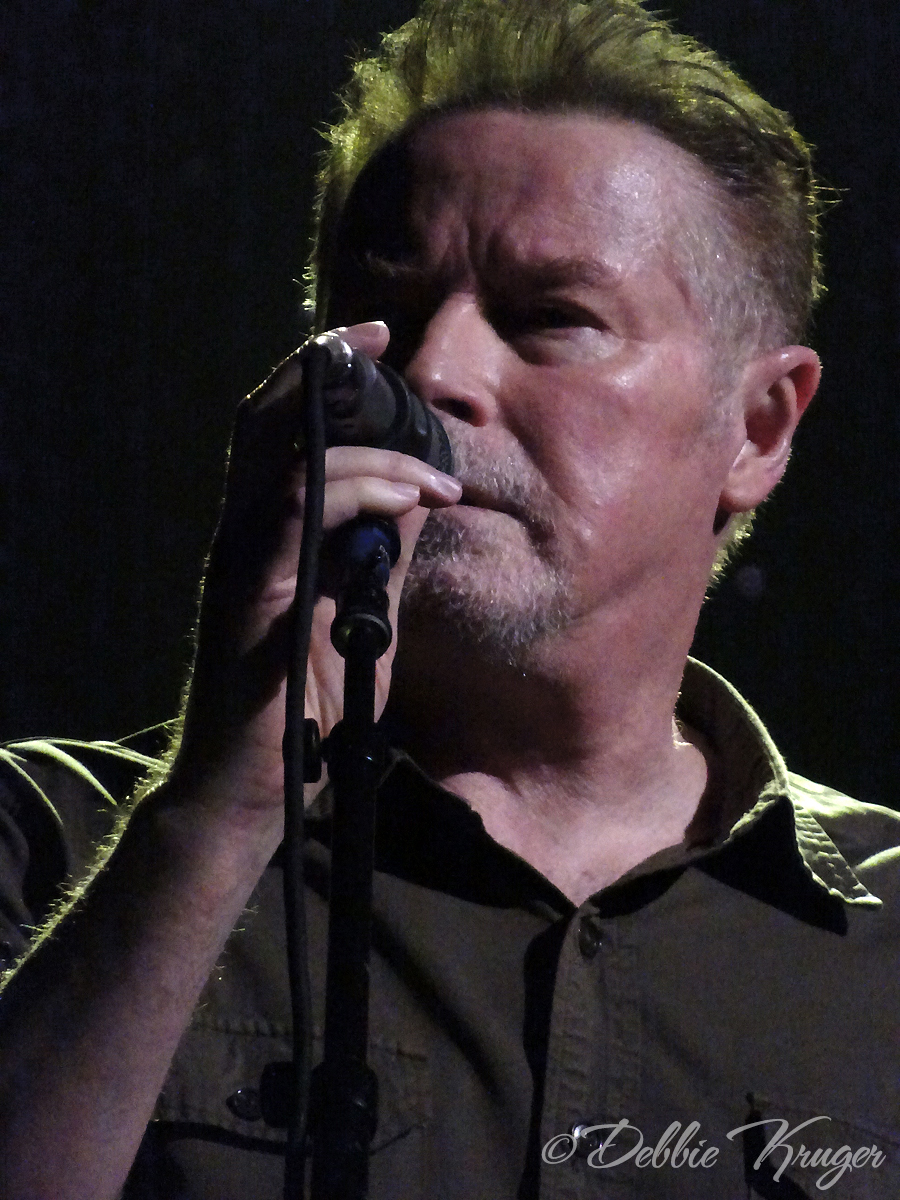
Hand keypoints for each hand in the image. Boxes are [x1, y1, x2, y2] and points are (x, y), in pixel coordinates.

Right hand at [172, 322, 460, 813]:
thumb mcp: (366, 608)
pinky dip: (354, 498)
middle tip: (382, 341)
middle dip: (322, 371)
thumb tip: (421, 489)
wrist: (259, 787)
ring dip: (370, 455)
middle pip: (264, 421)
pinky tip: (406, 505)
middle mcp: (241, 533)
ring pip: (289, 466)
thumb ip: (385, 548)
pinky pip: (295, 524)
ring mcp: (238, 565)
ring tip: (431, 475)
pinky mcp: (249, 603)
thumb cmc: (310, 696)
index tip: (377, 336)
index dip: (317, 370)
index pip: (279, 426)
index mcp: (265, 529)